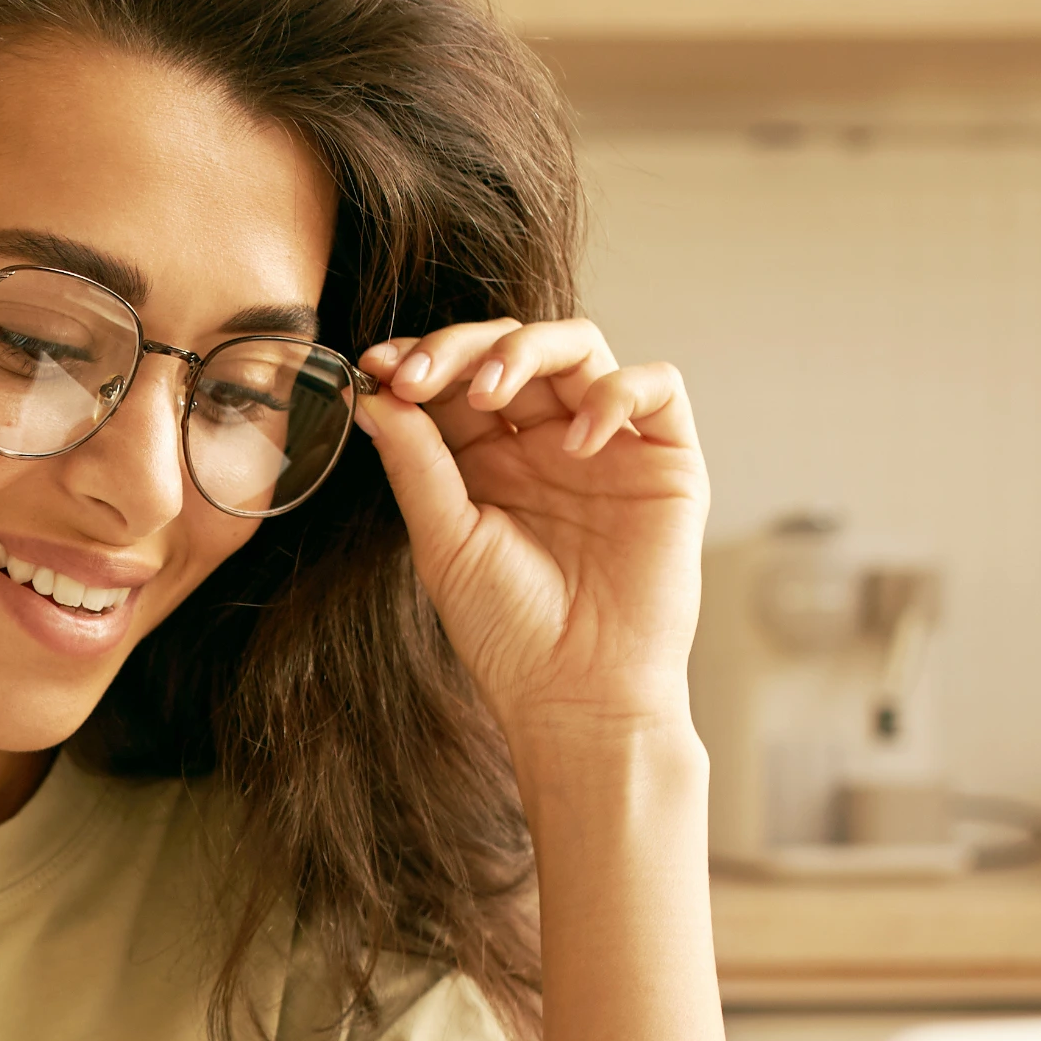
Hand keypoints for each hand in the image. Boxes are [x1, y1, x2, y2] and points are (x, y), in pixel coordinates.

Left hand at [353, 318, 709, 742]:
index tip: (376, 365)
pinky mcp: (667, 461)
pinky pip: (658, 386)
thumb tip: (372, 391)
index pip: (457, 379)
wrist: (579, 694)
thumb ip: (415, 462)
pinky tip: (578, 441)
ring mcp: (608, 447)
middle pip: (513, 348)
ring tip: (491, 394)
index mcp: (489, 462)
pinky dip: (617, 392)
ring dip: (528, 350)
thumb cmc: (509, 632)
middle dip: (461, 347)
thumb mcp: (444, 541)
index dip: (421, 359)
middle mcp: (547, 445)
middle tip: (419, 375)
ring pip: (580, 347)